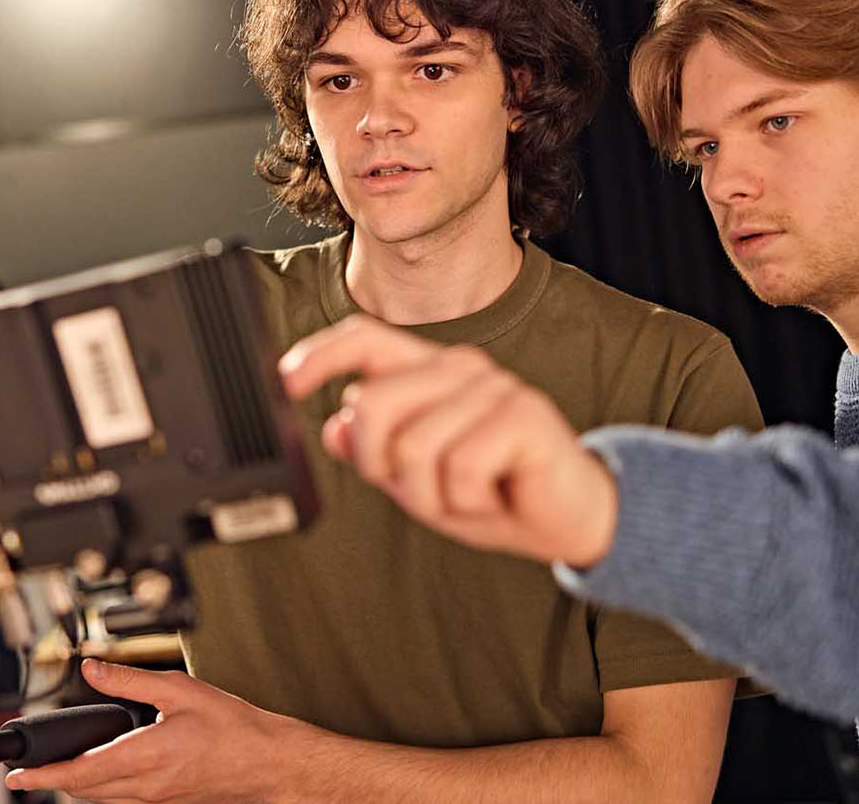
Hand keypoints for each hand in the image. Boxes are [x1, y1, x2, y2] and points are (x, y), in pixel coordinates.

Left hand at [4, 659, 318, 803]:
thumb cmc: (234, 729)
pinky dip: (103, 787)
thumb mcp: (179, 690)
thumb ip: (130, 680)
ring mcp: (157, 798)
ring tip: (59, 771)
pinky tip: (105, 771)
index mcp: (145, 757)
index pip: (79, 773)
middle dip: (54, 782)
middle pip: (84, 791)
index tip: (18, 776)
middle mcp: (146, 786)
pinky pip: (124, 799)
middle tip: (30, 772)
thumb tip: (92, 669)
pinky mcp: (168, 801)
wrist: (269, 763)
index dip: (43, 777)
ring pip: (103, 798)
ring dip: (78, 785)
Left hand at [278, 314, 619, 567]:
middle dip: (379, 464)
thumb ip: (377, 450)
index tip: (285, 381)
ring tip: (467, 495)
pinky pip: (460, 468)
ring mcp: (494, 388)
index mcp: (430, 372)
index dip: (319, 355)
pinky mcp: (524, 416)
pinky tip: (493, 497)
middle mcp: (460, 367)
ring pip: (414, 448)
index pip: (365, 339)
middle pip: (373, 404)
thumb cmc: (494, 491)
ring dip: (432, 496)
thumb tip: (334, 426)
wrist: (573, 519)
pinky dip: (468, 501)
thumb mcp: (419, 477)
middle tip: (418, 490)